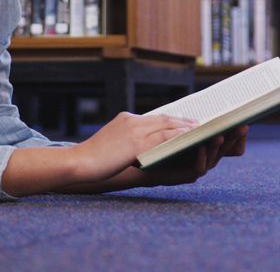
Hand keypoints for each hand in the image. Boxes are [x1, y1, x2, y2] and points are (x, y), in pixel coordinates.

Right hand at [70, 112, 197, 182]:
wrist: (80, 161)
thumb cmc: (93, 157)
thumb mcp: (111, 141)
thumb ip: (126, 137)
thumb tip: (139, 145)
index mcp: (126, 118)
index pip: (154, 117)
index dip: (170, 119)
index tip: (183, 121)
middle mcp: (132, 120)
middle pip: (163, 118)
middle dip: (182, 121)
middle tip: (198, 123)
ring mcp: (135, 131)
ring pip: (167, 126)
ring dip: (185, 127)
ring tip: (200, 130)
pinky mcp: (137, 143)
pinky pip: (163, 138)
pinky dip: (179, 137)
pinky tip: (189, 139)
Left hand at [142, 125, 248, 186]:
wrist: (145, 162)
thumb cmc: (163, 142)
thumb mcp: (180, 128)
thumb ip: (192, 120)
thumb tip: (206, 102)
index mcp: (206, 145)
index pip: (227, 139)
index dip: (237, 133)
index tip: (245, 120)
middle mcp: (206, 157)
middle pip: (225, 148)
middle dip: (234, 137)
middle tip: (242, 126)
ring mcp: (198, 167)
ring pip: (213, 157)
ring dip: (217, 147)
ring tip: (220, 135)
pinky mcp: (187, 175)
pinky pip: (199, 167)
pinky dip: (201, 158)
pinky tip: (201, 148)